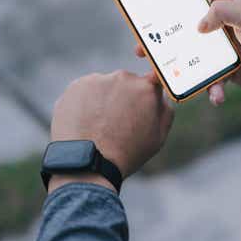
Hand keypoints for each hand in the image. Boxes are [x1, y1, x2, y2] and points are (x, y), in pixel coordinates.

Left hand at [49, 71, 173, 190]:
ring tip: (99, 125)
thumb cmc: (127, 153)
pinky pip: (85, 91)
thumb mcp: (158, 136)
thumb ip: (164, 109)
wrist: (89, 163)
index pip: (152, 79)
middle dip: (124, 97)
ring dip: (104, 99)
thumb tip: (160, 94)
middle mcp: (122, 78)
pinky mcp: (75, 87)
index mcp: (146, 87)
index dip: (146, 94)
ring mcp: (97, 80)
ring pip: (104, 86)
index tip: (140, 104)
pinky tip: (86, 122)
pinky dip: (85, 103)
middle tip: (118, 122)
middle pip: (126, 83)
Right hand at [134, 0, 240, 104]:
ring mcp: (223, 44)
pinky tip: (213, 95)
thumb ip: (222, 13)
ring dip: (177, 63)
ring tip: (158, 73)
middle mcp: (222, 19)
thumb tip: (198, 25)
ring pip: (192, 52)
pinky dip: (209, 87)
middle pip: (186, 22)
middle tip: (142, 42)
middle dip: (164, 33)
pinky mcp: (227, 67)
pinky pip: (210, 76)